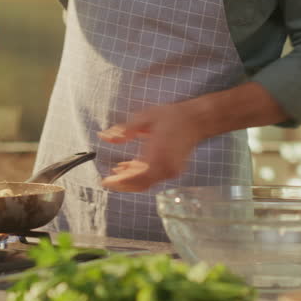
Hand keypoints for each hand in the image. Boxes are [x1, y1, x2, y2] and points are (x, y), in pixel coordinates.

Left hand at [97, 82, 289, 191]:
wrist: (197, 119)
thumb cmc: (171, 116)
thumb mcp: (144, 119)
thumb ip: (123, 130)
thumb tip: (103, 137)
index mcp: (157, 155)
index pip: (136, 178)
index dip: (119, 182)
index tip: (104, 181)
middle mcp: (166, 167)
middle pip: (140, 184)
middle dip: (122, 184)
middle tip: (107, 180)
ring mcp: (171, 171)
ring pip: (146, 182)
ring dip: (130, 179)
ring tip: (116, 170)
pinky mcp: (173, 170)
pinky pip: (153, 178)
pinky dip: (140, 175)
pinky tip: (129, 166)